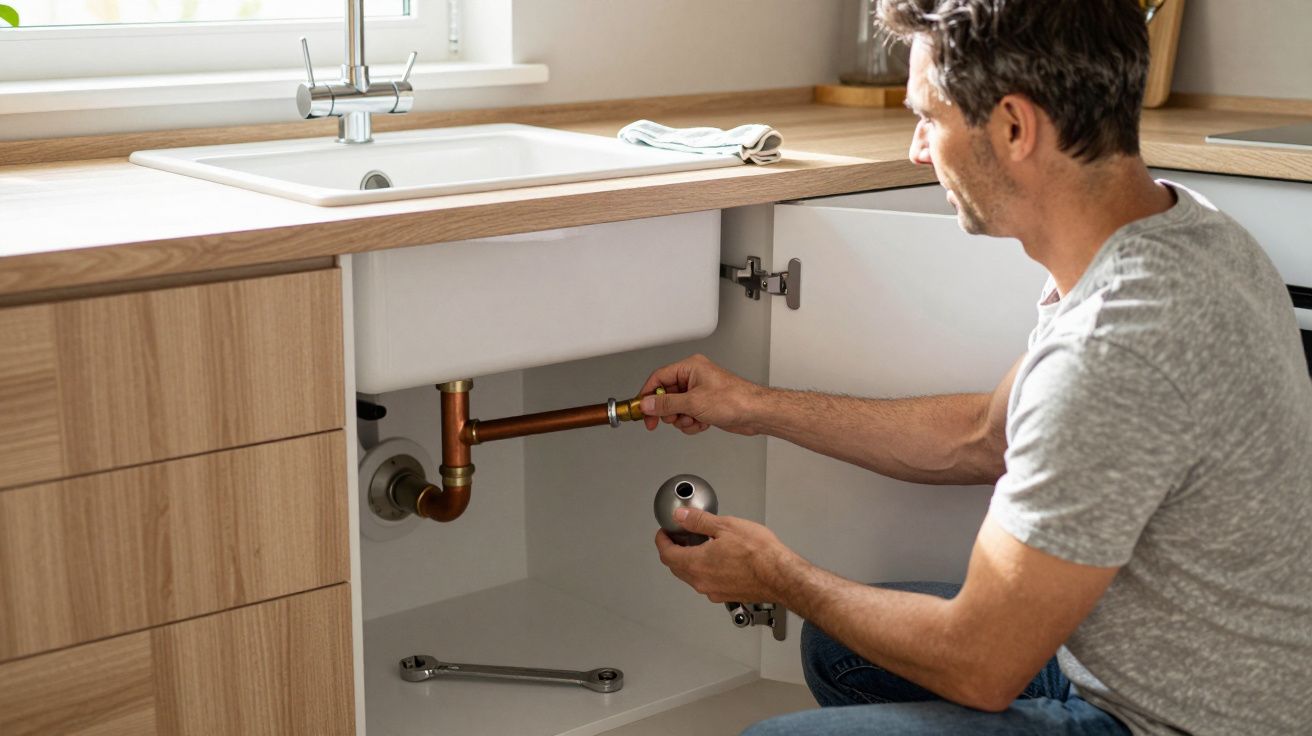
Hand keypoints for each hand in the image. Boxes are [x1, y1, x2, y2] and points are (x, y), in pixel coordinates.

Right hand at [638, 354, 766, 434]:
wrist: (755, 413)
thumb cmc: (734, 399)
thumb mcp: (693, 402)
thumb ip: (666, 404)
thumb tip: (648, 404)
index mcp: (690, 367)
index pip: (659, 378)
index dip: (648, 394)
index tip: (642, 409)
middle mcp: (694, 377)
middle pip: (666, 395)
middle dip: (669, 411)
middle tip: (672, 418)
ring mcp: (699, 392)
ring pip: (676, 409)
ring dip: (682, 419)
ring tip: (694, 419)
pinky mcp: (705, 405)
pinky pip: (687, 416)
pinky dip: (692, 423)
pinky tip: (702, 423)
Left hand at [654, 506, 796, 604]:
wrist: (781, 576)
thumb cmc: (759, 553)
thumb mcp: (725, 526)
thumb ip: (698, 521)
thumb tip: (681, 517)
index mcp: (696, 564)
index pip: (666, 554)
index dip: (662, 540)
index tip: (664, 532)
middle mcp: (701, 582)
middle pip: (676, 567)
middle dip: (674, 550)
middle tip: (679, 536)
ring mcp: (714, 591)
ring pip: (692, 576)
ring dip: (690, 560)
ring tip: (700, 544)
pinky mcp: (727, 595)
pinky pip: (707, 582)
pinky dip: (704, 569)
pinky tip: (717, 558)